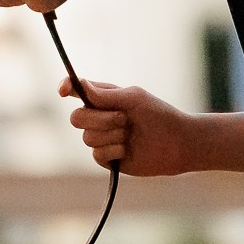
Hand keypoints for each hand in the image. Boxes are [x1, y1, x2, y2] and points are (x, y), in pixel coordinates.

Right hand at [58, 79, 200, 176]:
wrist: (178, 143)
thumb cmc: (158, 114)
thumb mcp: (133, 98)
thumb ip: (106, 94)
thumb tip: (80, 85)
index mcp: (102, 98)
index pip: (76, 90)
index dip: (66, 88)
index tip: (64, 92)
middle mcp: (98, 117)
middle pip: (76, 117)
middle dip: (100, 119)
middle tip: (124, 118)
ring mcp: (102, 138)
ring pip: (87, 137)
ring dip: (111, 135)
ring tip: (130, 135)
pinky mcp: (107, 158)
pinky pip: (96, 154)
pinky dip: (114, 150)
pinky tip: (127, 149)